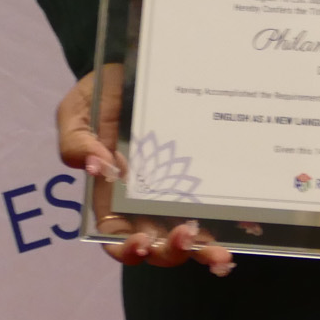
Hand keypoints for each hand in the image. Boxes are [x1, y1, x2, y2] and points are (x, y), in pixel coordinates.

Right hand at [56, 67, 234, 275]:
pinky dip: (227, 224)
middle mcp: (144, 201)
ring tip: (220, 254)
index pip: (115, 236)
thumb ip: (76, 140)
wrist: (138, 65)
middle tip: (186, 237)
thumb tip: (94, 167)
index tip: (141, 242)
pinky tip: (244, 230)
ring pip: (188, 235)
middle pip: (156, 244)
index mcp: (110, 195)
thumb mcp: (77, 110)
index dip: (126, 248)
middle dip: (172, 251)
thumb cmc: (102, 93)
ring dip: (203, 250)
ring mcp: (176, 190)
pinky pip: (214, 206)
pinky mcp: (201, 176)